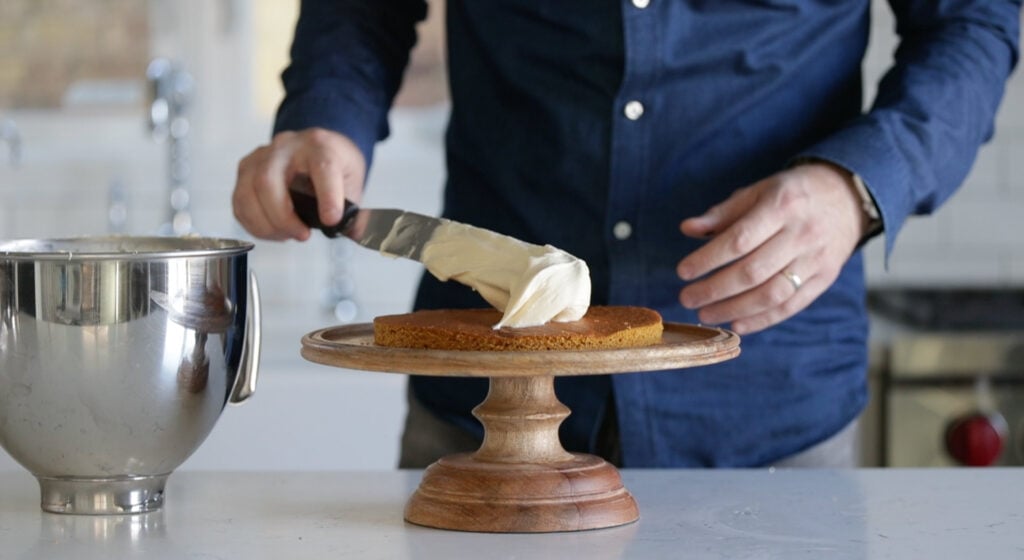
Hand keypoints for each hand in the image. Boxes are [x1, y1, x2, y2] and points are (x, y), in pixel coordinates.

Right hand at [233, 128, 365, 240]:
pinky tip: (273, 230)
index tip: (331, 220)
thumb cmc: (334, 164)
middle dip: (282, 218)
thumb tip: (353, 232)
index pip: (322, 167)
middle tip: (302, 235)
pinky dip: (254, 224)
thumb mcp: (353, 182)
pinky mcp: (246, 171)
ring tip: (287, 234)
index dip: (327, 196)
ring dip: (265, 224)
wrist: (318, 146)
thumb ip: (355, 212)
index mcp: (320, 146)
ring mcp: (261, 157)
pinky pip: (239, 203)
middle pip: (268, 180)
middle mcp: (286, 147)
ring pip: (247, 192)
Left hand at [676, 162, 870, 334]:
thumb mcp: (759, 191)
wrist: (848, 197)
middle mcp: (802, 234)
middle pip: (753, 271)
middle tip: (687, 299)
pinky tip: (736, 323)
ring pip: (772, 294)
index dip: (708, 259)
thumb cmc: (792, 194)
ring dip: (734, 309)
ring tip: (705, 314)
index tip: (683, 272)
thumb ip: (723, 212)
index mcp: (781, 206)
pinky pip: (791, 305)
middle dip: (714, 290)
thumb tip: (687, 229)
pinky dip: (762, 319)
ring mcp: (816, 259)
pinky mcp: (824, 278)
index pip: (739, 240)